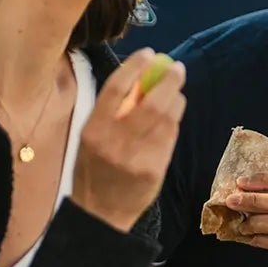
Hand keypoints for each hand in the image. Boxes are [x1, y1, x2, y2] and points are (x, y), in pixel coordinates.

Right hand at [70, 49, 185, 232]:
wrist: (100, 213)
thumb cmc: (93, 169)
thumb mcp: (91, 137)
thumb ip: (112, 111)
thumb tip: (139, 79)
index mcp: (94, 130)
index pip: (115, 89)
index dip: (135, 66)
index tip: (149, 53)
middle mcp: (115, 142)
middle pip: (151, 102)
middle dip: (168, 80)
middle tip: (176, 68)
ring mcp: (138, 157)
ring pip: (166, 118)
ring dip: (175, 99)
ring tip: (175, 91)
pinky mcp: (155, 169)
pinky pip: (170, 137)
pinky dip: (174, 121)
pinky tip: (172, 116)